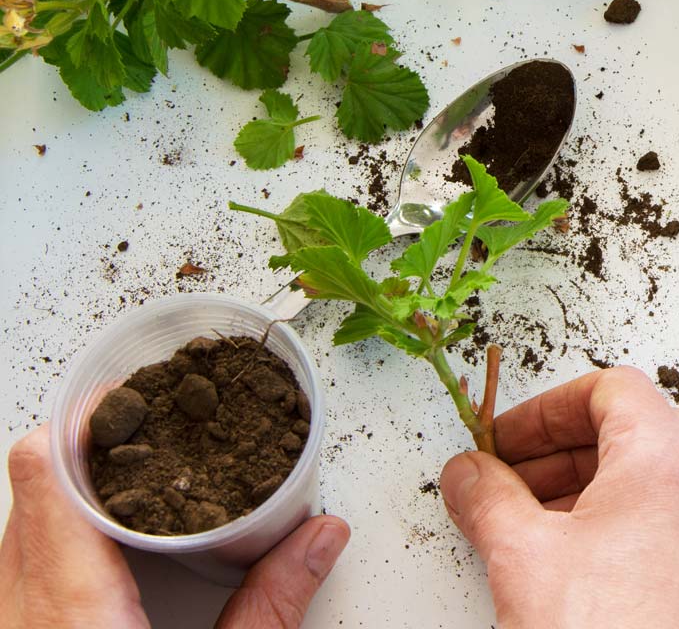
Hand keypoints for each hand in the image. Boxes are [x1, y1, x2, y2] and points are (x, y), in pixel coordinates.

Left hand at [0, 424, 349, 628]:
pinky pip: (14, 578)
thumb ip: (272, 603)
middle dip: (83, 457)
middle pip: (27, 498)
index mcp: (71, 613)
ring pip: (15, 539)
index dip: (75, 426)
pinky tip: (101, 553)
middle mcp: (20, 617)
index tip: (120, 398)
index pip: (43, 480)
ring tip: (127, 482)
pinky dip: (54, 545)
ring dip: (63, 501)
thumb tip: (322, 533)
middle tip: (144, 432)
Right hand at [440, 366, 678, 628]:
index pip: (613, 389)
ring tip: (536, 528)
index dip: (546, 408)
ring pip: (662, 482)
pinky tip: (583, 569)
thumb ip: (487, 498)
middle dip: (564, 451)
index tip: (504, 441)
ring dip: (595, 490)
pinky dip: (632, 528)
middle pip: (639, 431)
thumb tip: (468, 474)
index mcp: (671, 461)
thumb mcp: (522, 557)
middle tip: (508, 481)